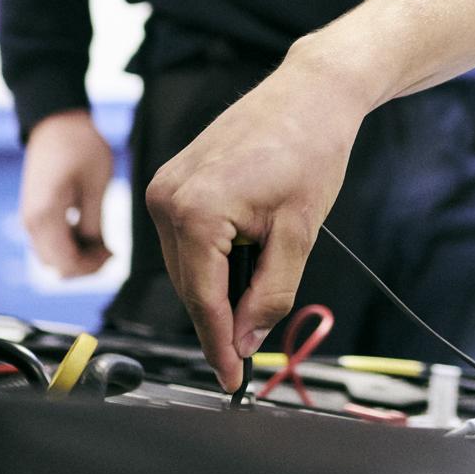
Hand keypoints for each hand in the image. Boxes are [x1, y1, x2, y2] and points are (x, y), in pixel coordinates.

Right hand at [18, 110, 113, 277]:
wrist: (55, 122)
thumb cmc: (79, 146)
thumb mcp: (96, 184)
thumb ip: (94, 223)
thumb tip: (97, 252)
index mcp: (45, 215)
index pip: (66, 264)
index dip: (91, 268)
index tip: (113, 253)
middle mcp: (31, 222)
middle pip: (57, 266)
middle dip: (85, 265)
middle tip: (111, 249)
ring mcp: (29, 219)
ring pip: (52, 258)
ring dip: (77, 257)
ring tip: (103, 242)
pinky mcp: (34, 214)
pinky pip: (49, 243)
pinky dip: (68, 246)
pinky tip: (89, 233)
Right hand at [144, 59, 369, 385]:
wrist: (310, 93)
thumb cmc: (311, 148)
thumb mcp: (299, 232)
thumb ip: (272, 292)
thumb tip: (248, 338)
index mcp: (195, 210)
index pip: (203, 299)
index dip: (220, 346)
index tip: (232, 380)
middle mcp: (167, 198)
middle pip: (188, 287)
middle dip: (219, 321)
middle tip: (248, 352)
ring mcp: (163, 187)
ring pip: (184, 267)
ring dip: (214, 290)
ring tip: (252, 299)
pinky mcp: (170, 180)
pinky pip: (183, 240)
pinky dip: (207, 261)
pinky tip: (238, 265)